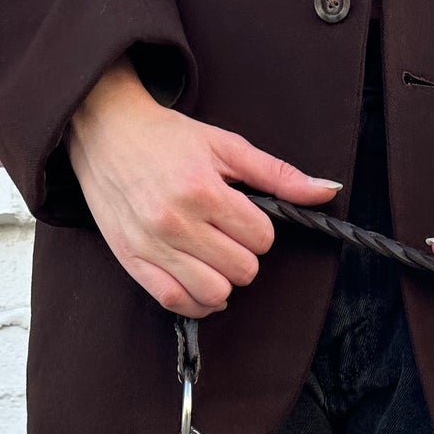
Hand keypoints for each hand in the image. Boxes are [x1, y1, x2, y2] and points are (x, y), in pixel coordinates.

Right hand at [68, 57, 341, 318]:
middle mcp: (176, 221)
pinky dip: (195, 301)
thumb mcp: (226, 145)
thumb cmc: (167, 137)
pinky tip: (198, 280)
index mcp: (203, 190)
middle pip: (242, 271)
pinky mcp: (132, 261)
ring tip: (212, 257)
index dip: (259, 230)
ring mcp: (152, 245)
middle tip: (226, 234)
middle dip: (243, 255)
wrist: (105, 130)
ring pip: (214, 295)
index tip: (242, 215)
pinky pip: (176, 303)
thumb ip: (278, 174)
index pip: (261, 239)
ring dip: (222, 281)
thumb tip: (328, 191)